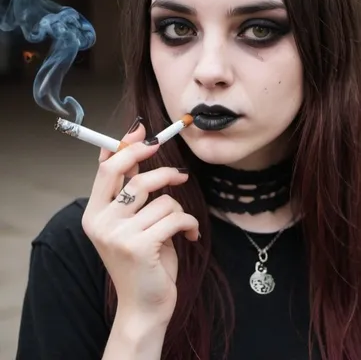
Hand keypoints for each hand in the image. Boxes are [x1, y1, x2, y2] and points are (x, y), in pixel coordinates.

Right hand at [82, 120, 198, 324]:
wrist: (144, 305)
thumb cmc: (143, 259)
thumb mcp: (132, 223)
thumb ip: (131, 192)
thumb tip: (136, 149)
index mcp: (94, 213)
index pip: (106, 168)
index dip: (124, 145)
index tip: (142, 131)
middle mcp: (100, 222)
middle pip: (131, 175)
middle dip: (161, 169)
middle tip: (180, 174)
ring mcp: (118, 235)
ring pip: (162, 199)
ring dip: (180, 209)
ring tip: (181, 224)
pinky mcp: (139, 247)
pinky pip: (176, 217)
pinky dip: (190, 224)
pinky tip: (190, 236)